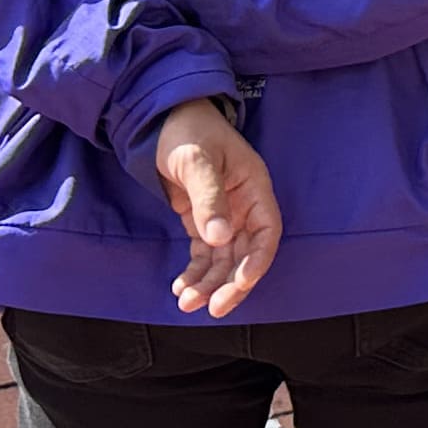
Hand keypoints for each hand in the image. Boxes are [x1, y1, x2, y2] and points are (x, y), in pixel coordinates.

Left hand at [150, 98, 281, 319]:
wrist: (161, 119)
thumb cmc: (187, 130)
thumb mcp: (197, 161)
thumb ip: (208, 198)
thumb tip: (219, 239)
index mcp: (254, 187)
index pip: (267, 232)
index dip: (258, 261)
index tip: (241, 283)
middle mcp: (243, 206)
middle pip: (246, 254)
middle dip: (230, 283)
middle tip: (213, 308)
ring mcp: (223, 215)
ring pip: (223, 260)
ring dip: (208, 284)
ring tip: (186, 303)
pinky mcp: (202, 220)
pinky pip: (204, 254)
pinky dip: (194, 273)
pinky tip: (180, 287)